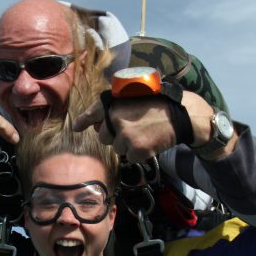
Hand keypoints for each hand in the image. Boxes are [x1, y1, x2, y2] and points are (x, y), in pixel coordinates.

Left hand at [71, 91, 228, 162]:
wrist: (180, 115)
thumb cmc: (158, 104)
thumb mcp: (134, 97)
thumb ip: (115, 108)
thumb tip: (97, 123)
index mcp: (115, 104)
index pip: (93, 113)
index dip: (83, 120)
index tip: (75, 127)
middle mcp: (117, 120)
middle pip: (104, 137)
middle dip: (114, 135)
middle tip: (131, 128)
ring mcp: (126, 137)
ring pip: (118, 148)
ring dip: (127, 145)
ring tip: (143, 133)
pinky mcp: (137, 150)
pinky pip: (130, 157)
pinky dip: (139, 153)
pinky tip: (149, 142)